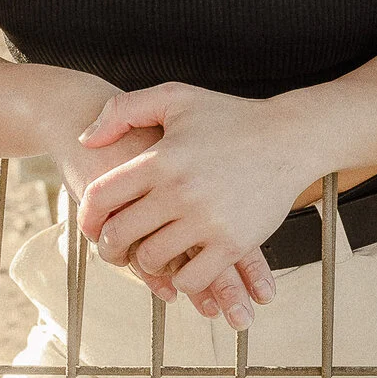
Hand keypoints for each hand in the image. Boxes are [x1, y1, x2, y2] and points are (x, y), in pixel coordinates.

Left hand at [75, 82, 312, 328]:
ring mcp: (207, 219)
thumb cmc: (232, 117)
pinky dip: (181, 280)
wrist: (292, 137)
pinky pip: (191, 277)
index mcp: (161, 159)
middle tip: (115, 250)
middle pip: (121, 234)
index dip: (87, 216)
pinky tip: (183, 268)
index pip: (102, 196)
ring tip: (150, 257)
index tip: (90, 226)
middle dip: (110, 247)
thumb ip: (123, 110)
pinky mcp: (234, 242)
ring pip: (153, 259)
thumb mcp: (176, 98)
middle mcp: (180, 191)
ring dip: (145, 263)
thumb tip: (85, 140)